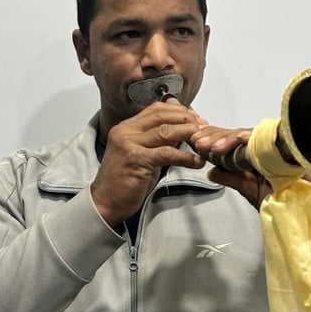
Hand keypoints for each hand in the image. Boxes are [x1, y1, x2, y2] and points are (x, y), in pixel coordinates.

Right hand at [91, 102, 206, 226]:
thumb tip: (182, 133)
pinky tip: (197, 161)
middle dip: (186, 119)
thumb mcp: (143, 155)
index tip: (195, 117)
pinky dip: (186, 156)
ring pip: (165, 131)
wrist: (106, 201)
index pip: (155, 109)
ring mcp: (129, 144)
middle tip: (204, 126)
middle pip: (161, 116)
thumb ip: (159, 143)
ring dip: (188, 133)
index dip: (178, 110)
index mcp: (126, 128)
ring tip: (204, 140)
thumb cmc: (126, 181)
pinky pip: (167, 153)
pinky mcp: (136, 159)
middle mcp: (125, 132)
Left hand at [190, 125, 310, 213]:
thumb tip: (210, 170)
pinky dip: (259, 137)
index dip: (214, 142)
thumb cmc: (294, 202)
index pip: (232, 144)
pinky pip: (275, 136)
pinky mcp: (294, 144)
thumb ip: (235, 180)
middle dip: (217, 137)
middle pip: (239, 135)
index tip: (196, 144)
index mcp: (256, 157)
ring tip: (214, 146)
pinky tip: (243, 140)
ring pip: (253, 134)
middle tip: (198, 141)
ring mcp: (281, 143)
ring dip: (232, 138)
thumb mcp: (256, 193)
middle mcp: (267, 147)